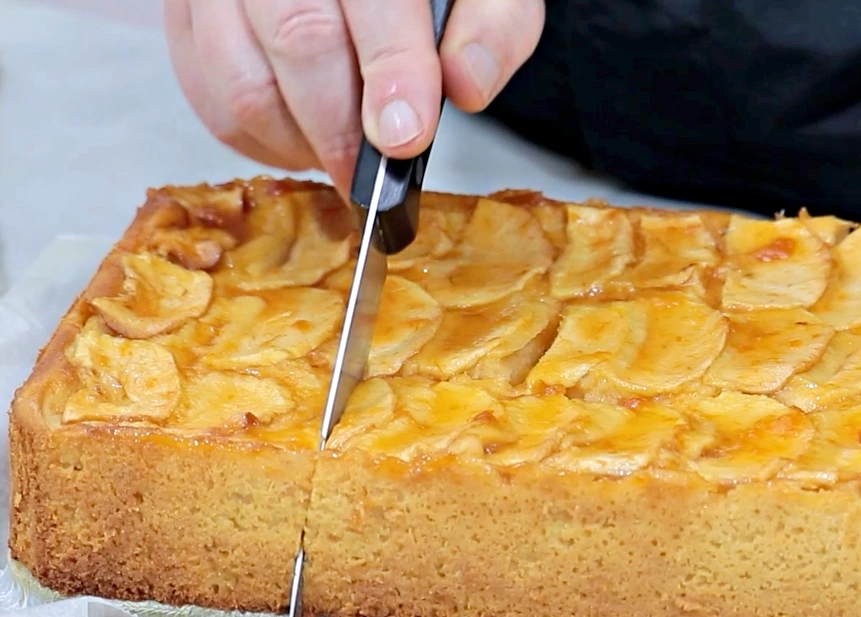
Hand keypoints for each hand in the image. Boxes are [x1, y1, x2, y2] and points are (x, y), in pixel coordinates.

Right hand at [163, 0, 544, 194]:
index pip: (372, 4)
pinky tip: (302, 140)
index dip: (391, 77)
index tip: (405, 138)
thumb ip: (491, 29)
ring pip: (242, 82)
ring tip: (342, 155)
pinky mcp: (188, 15)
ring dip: (298, 143)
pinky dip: (257, 140)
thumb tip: (466, 85)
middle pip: (296, 44)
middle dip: (342, 131)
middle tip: (373, 176)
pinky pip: (208, 96)